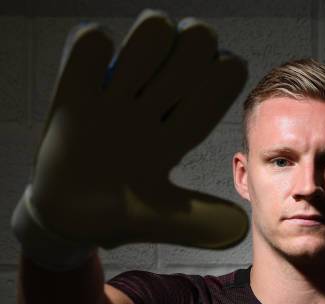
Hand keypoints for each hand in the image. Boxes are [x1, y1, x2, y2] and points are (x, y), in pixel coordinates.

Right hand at [28, 10, 247, 249]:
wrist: (67, 218)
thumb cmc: (120, 215)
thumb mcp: (161, 219)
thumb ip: (200, 223)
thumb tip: (241, 228)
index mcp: (178, 135)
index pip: (214, 91)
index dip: (221, 81)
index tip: (220, 79)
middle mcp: (153, 109)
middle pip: (191, 51)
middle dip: (191, 53)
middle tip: (172, 79)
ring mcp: (116, 98)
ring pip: (150, 37)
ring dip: (149, 43)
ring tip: (134, 75)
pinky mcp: (74, 93)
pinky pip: (89, 47)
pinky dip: (94, 45)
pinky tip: (91, 71)